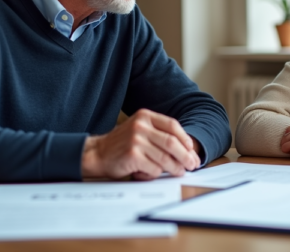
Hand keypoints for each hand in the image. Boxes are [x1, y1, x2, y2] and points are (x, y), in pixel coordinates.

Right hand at [81, 108, 200, 179]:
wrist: (97, 153)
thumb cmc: (122, 144)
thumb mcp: (139, 130)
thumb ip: (158, 133)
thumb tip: (185, 148)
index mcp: (145, 116)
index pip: (172, 125)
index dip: (185, 138)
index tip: (191, 149)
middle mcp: (141, 125)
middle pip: (172, 142)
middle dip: (185, 155)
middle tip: (192, 164)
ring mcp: (136, 140)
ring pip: (165, 157)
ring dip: (175, 167)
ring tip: (180, 172)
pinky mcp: (132, 155)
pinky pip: (154, 167)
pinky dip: (157, 173)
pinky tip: (154, 174)